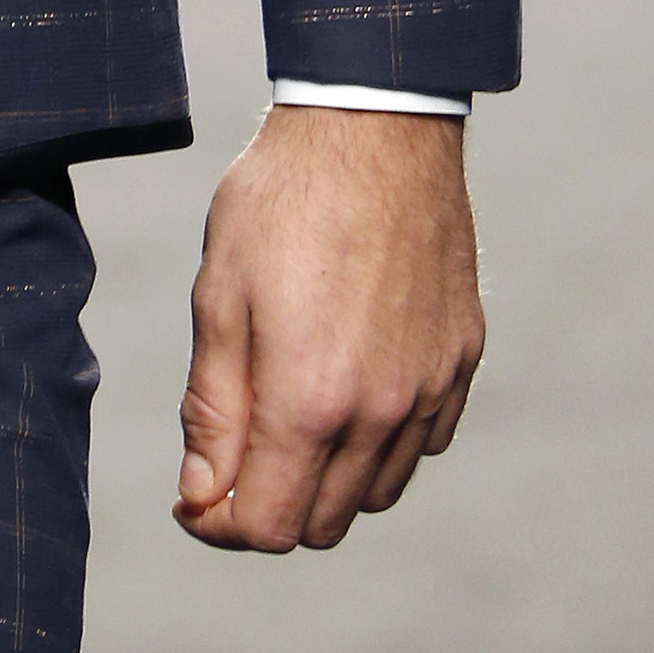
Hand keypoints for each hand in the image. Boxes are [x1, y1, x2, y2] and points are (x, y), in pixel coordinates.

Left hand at [174, 105, 482, 550]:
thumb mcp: (220, 294)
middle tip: (232, 453)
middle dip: (269, 505)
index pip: (268, 526)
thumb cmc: (284, 199)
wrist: (374, 125)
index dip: (219, 522)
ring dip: (326, 479)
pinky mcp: (461, 361)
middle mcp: (381, 412)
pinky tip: (347, 389)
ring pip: (375, 492)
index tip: (192, 494)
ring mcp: (430, 390)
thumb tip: (199, 496)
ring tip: (286, 412)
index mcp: (311, 400)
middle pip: (323, 523)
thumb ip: (212, 408)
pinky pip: (422, 443)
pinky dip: (381, 443)